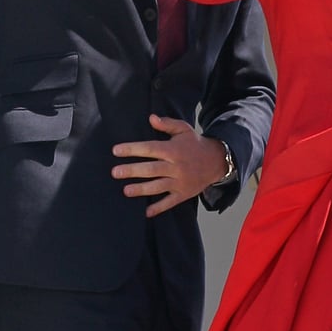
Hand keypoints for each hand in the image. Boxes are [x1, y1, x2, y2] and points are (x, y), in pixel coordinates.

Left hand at [111, 114, 229, 217]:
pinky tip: (146, 213)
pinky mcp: (184, 193)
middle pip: (151, 169)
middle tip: (115, 172)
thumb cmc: (195, 144)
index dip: (132, 149)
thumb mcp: (183, 129)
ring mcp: (180, 181)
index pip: (149, 148)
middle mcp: (176, 166)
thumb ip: (167, 124)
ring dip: (141, 189)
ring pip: (158, 186)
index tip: (116, 150)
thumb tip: (151, 117)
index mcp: (173, 150)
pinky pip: (170, 202)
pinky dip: (159, 208)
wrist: (216, 161)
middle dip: (132, 170)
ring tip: (126, 191)